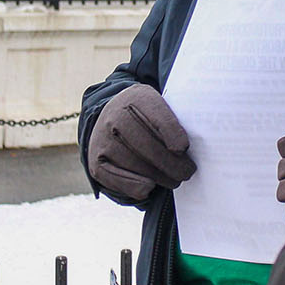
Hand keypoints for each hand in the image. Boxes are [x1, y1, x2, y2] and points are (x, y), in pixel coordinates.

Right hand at [88, 84, 196, 202]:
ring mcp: (103, 140)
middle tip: (187, 172)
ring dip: (160, 177)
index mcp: (136, 98)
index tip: (184, 148)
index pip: (157, 116)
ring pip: (137, 166)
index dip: (172, 133)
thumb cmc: (145, 117)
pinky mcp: (96, 163)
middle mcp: (114, 117)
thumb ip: (172, 121)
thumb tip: (186, 151)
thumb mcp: (159, 106)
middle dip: (173, 164)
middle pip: (149, 146)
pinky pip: (119, 180)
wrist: (109, 118)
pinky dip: (137, 187)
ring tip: (174, 179)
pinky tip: (150, 186)